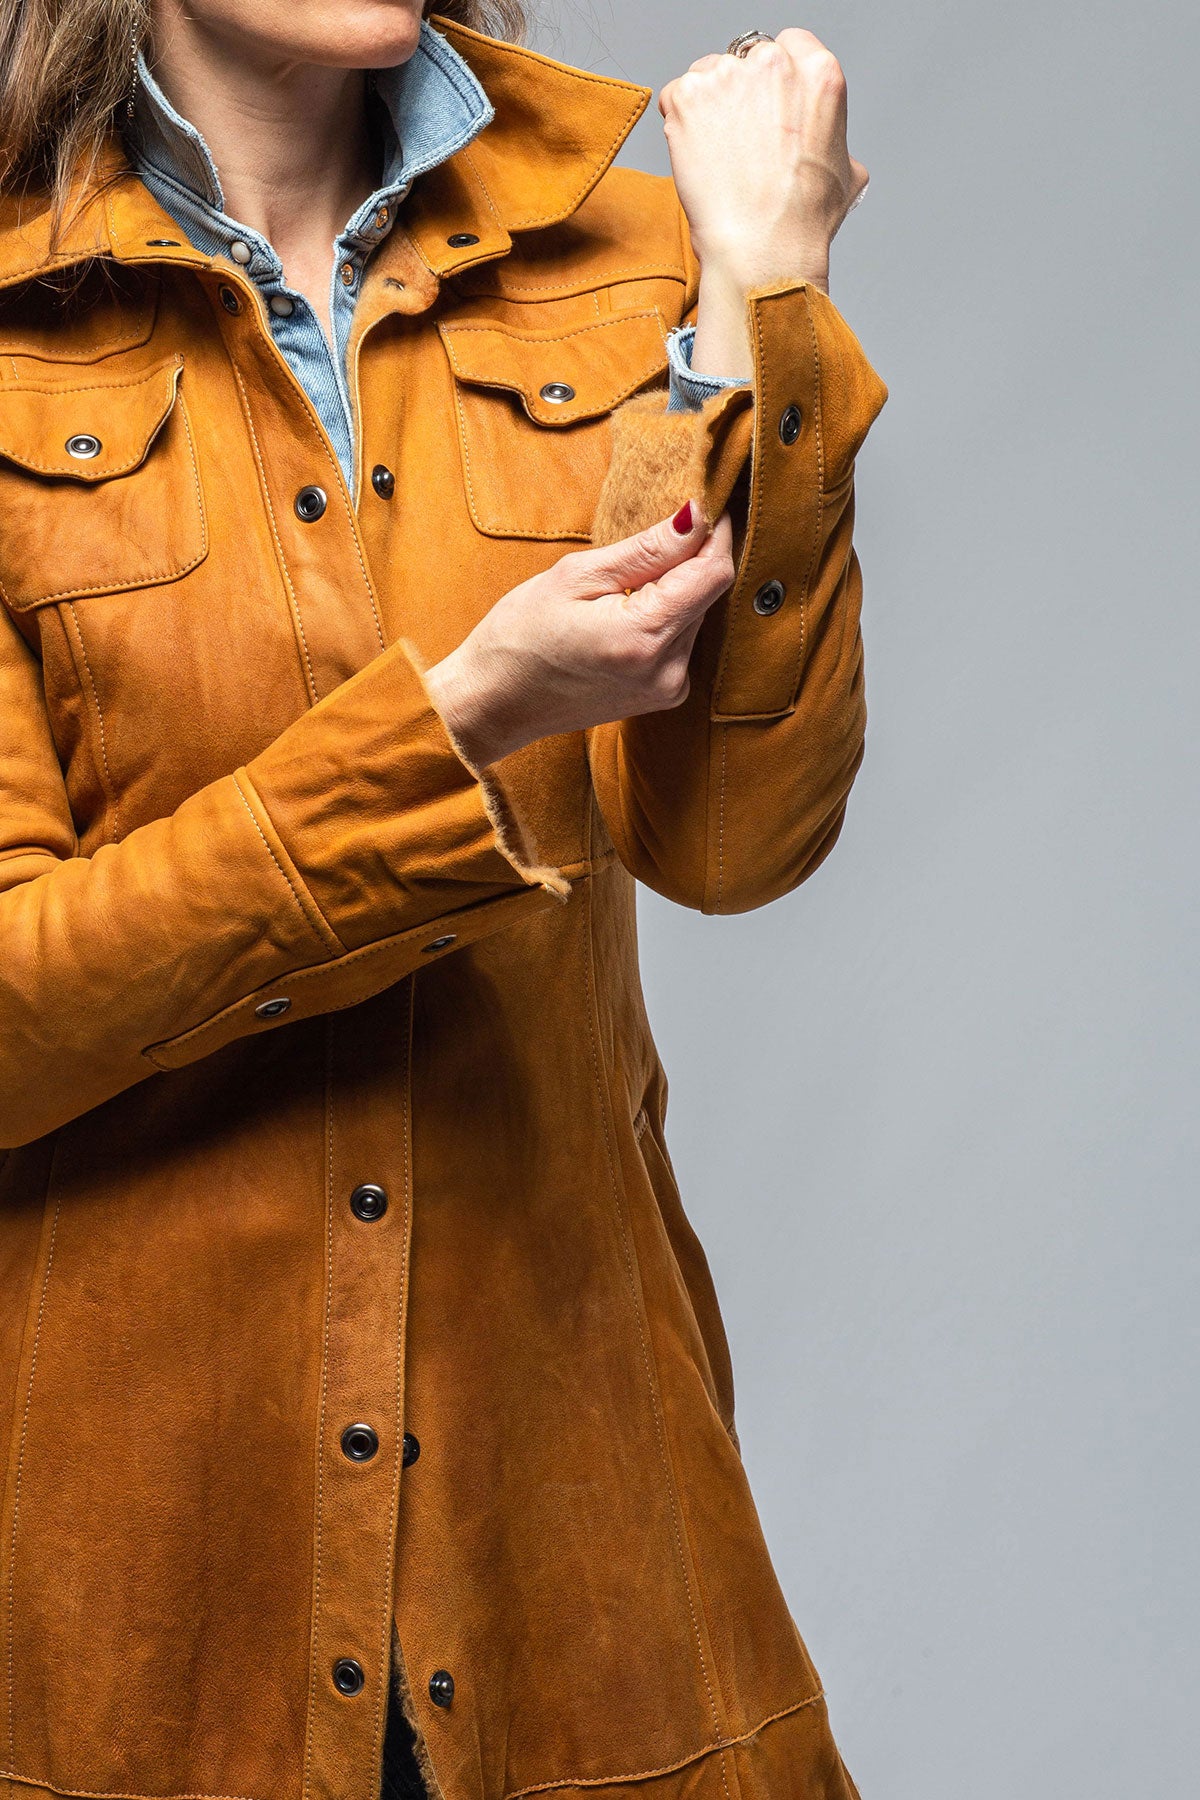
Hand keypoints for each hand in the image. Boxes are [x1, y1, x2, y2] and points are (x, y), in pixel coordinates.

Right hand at [424, 506, 734, 770]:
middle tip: (653, 535)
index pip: (712, 572)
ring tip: (627, 581)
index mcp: (644, 637)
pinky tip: (628, 612)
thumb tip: (696, 516)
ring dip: (676, 589)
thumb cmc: (520, 637)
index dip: (715, 532)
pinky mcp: (663, 695)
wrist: (495, 703)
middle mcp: (667, 670)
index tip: (706, 501)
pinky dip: (666, 616)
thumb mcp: (577, 577)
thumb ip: (647, 549)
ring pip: (697, 616)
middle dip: (690, 558)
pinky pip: (682, 640)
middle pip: (707, 594)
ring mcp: (668, 688)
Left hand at [658, 29, 868, 297]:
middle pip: (746, 58)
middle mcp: (773, 64)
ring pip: (709, 74)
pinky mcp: (688, 97)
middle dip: (741, 93)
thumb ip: (831, 137)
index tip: (768, 105)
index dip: (775, 80)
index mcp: (819, 72)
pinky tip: (697, 158)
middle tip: (740, 140)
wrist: (763, 248)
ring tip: (718, 156)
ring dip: (709, 106)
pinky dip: (679, 123)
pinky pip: (675, 97)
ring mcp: (727, 77)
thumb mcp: (846, 171)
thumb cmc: (803, 221)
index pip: (790, 46)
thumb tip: (824, 146)